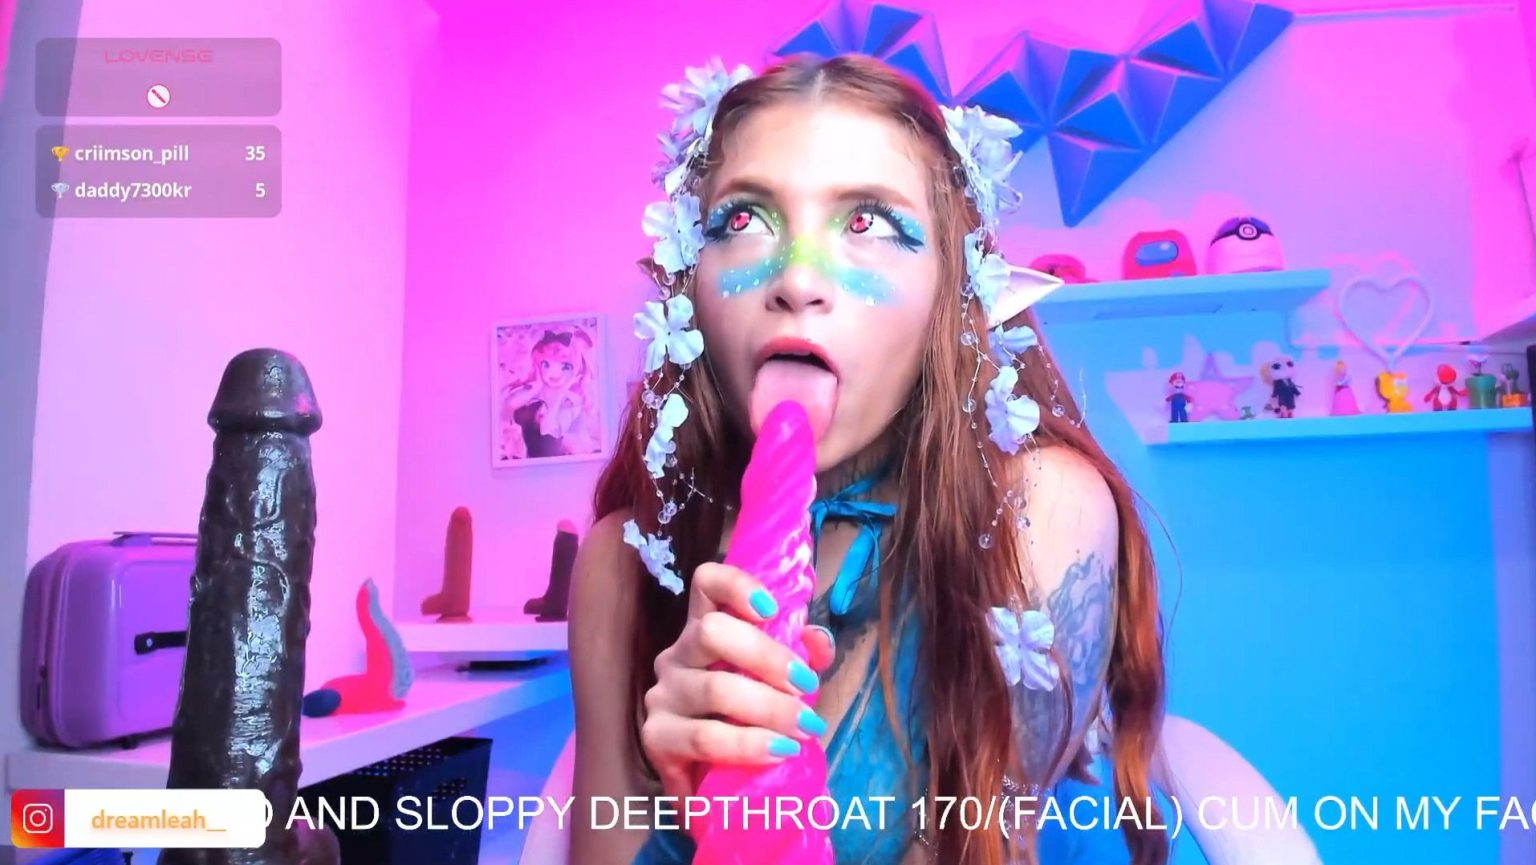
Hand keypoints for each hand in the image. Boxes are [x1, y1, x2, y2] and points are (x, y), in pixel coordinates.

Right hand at [641, 562, 835, 800]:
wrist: (722, 789)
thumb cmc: (751, 724)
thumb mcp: (783, 686)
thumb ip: (803, 657)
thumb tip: (816, 640)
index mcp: (705, 630)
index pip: (706, 584)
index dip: (736, 585)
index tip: (772, 609)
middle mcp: (677, 655)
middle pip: (712, 631)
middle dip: (768, 658)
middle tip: (806, 686)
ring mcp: (663, 695)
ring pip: (715, 688)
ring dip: (770, 708)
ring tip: (804, 728)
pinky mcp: (656, 738)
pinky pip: (706, 737)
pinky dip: (749, 745)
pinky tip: (779, 752)